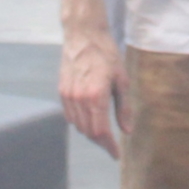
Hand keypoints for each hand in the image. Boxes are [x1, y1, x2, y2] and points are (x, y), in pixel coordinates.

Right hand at [60, 30, 132, 158]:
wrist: (83, 34)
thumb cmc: (106, 53)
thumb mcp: (121, 79)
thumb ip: (123, 107)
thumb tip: (126, 130)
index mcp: (96, 96)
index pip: (101, 132)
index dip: (109, 147)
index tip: (116, 154)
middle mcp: (79, 99)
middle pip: (89, 132)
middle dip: (101, 142)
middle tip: (112, 144)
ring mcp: (68, 96)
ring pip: (78, 126)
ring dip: (91, 133)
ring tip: (103, 132)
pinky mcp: (62, 91)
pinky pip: (70, 116)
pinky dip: (80, 122)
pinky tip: (90, 118)